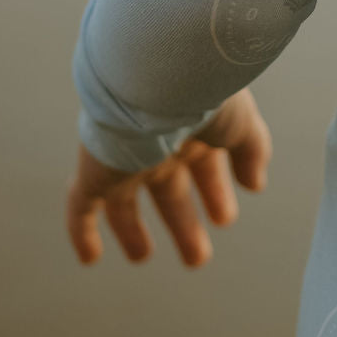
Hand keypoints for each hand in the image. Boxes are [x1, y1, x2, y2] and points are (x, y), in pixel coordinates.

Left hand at [65, 87, 272, 267]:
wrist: (159, 78)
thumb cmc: (206, 93)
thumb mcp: (241, 122)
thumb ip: (251, 150)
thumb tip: (255, 185)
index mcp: (191, 128)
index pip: (203, 166)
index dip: (214, 193)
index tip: (225, 218)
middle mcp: (157, 144)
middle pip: (168, 190)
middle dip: (183, 222)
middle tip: (198, 257)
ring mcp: (124, 159)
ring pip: (124, 203)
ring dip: (135, 233)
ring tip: (143, 257)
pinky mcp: (95, 173)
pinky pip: (81, 208)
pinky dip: (83, 233)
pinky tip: (90, 258)